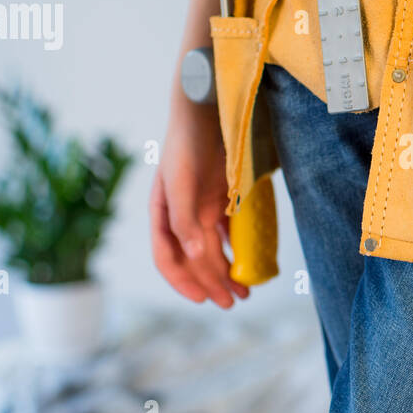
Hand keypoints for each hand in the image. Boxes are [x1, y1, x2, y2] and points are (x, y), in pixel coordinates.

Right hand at [149, 100, 247, 306]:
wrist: (207, 109)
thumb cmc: (187, 144)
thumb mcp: (181, 182)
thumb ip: (185, 220)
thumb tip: (196, 256)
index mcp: (162, 214)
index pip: (167, 258)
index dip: (183, 281)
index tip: (202, 300)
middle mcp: (180, 216)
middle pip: (195, 259)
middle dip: (212, 283)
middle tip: (233, 303)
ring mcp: (201, 208)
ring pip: (212, 250)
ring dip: (226, 272)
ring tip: (245, 292)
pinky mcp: (220, 199)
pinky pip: (228, 232)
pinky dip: (237, 249)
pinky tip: (250, 262)